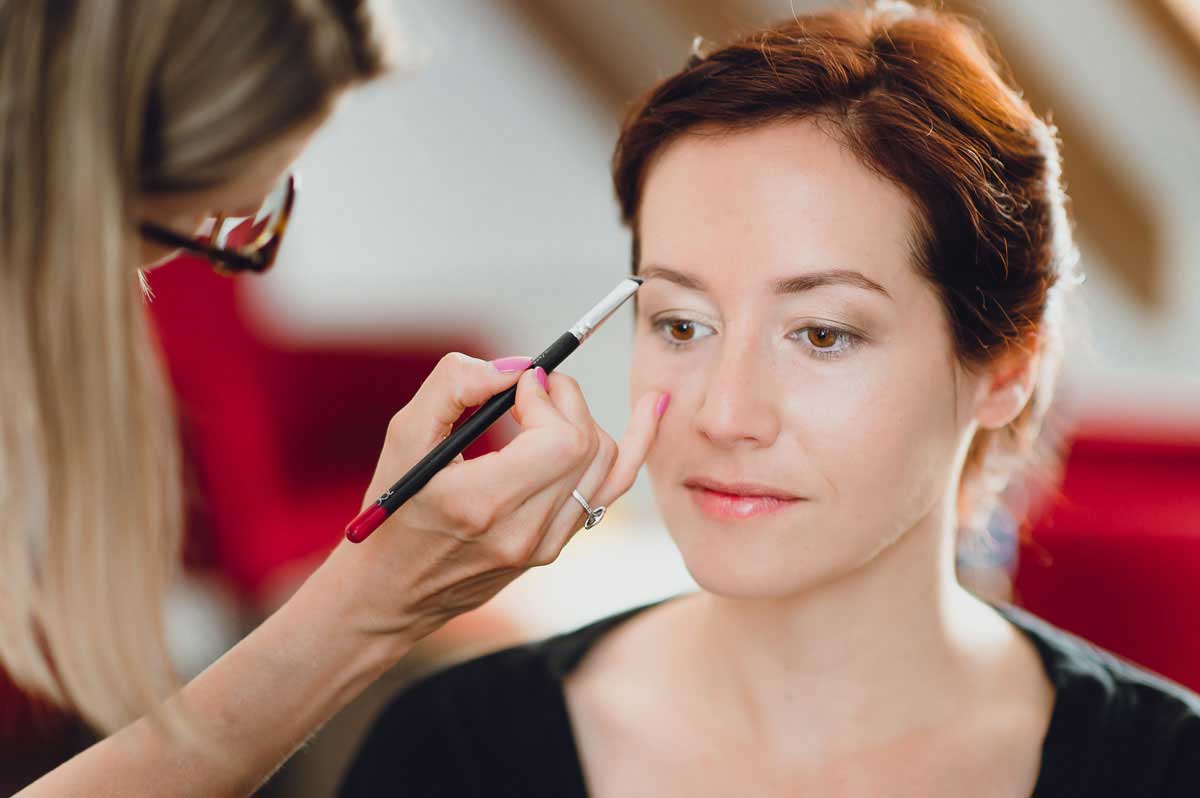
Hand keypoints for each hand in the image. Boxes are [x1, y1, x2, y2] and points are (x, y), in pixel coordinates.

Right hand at [317, 353, 667, 656]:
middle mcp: (522, 533)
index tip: (514, 389)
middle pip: (587, 446)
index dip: (547, 398)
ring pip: (605, 463)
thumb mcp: (404, 437)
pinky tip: (652, 410)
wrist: (393, 590)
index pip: (559, 441)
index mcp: (482, 504)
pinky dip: (629, 446)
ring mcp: (545, 546)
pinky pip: (609, 490)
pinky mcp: (555, 548)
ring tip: (544, 406)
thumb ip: (454, 387)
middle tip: (529, 389)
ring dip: (583, 418)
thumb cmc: (394, 507)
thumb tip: (518, 368)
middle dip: (566, 399)